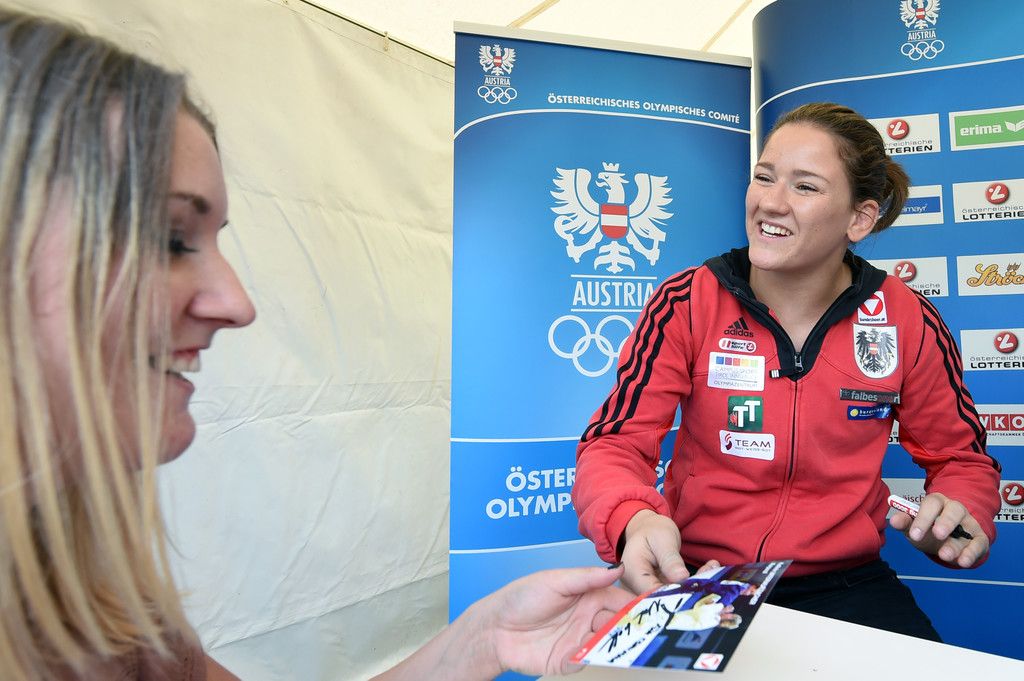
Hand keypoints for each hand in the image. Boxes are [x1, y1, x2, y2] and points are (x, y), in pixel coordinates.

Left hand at [480, 565, 633, 676]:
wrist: (494, 628)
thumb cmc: (521, 598)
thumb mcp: (554, 581)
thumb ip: (586, 578)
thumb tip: (617, 569)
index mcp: (587, 596)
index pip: (618, 599)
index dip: (635, 602)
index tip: (653, 605)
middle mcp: (587, 618)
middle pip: (617, 622)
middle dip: (632, 624)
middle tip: (648, 626)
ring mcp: (579, 640)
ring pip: (607, 642)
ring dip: (618, 642)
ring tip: (630, 640)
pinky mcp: (568, 660)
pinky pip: (588, 660)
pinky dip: (596, 657)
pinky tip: (600, 651)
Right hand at [620, 510, 718, 593]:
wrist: (648, 530)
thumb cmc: (652, 531)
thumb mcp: (662, 539)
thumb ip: (670, 559)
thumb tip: (681, 578)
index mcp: (632, 573)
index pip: (650, 593)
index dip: (673, 596)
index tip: (697, 589)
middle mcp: (635, 587)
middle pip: (661, 600)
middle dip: (688, 593)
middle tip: (710, 577)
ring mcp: (647, 592)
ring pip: (671, 599)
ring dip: (693, 588)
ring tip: (713, 568)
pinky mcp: (659, 593)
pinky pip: (676, 594)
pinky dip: (692, 586)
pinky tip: (709, 570)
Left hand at [888, 492, 989, 566]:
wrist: (947, 538)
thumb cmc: (929, 528)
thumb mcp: (915, 525)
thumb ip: (905, 522)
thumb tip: (893, 521)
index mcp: (937, 502)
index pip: (932, 504)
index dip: (924, 518)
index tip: (914, 534)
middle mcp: (955, 509)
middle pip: (954, 511)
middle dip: (946, 522)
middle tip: (937, 535)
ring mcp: (969, 523)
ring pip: (966, 530)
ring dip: (956, 544)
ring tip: (945, 555)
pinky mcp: (979, 538)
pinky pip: (979, 544)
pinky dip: (972, 553)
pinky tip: (963, 561)